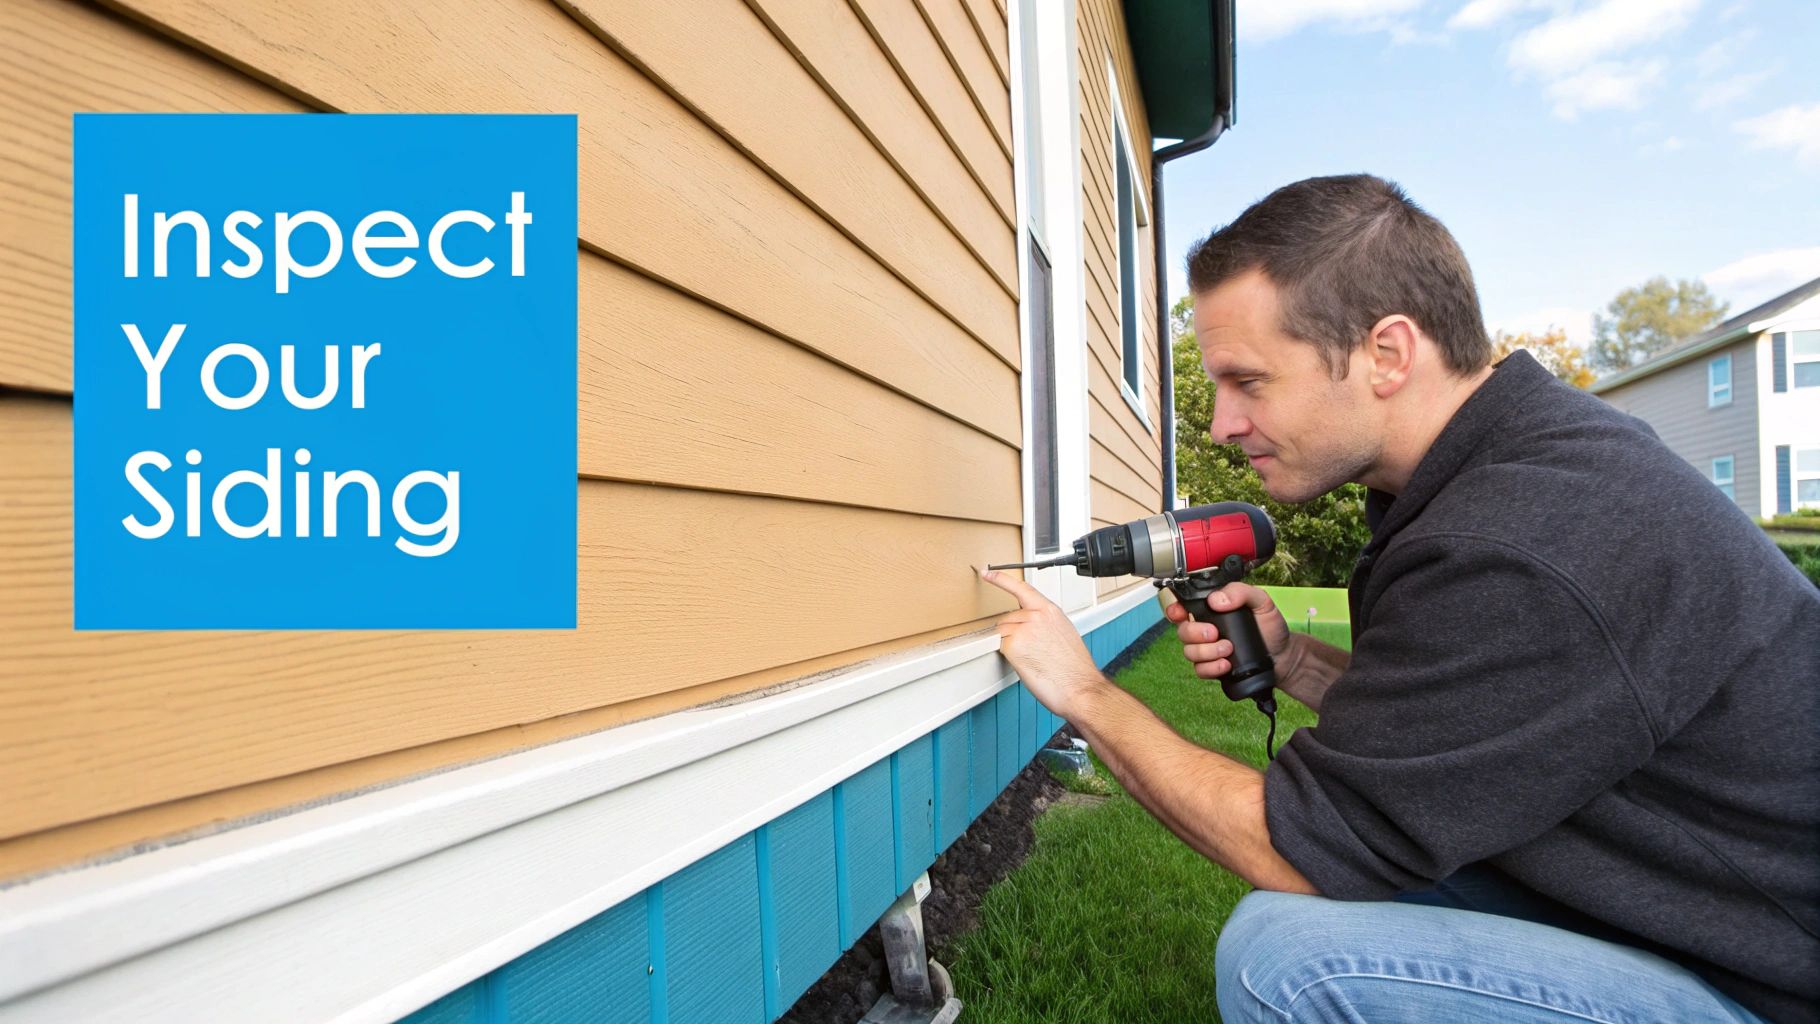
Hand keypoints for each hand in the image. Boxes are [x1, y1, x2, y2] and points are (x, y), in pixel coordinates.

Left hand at [978, 568, 1103, 719]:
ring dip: (1010, 646)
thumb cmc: (1075, 670)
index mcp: (1051, 611)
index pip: (1022, 589)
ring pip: (1002, 632)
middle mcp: (1037, 615)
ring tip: (1032, 660)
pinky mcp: (1014, 644)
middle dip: (1012, 635)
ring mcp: (1024, 628)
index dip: (1002, 580)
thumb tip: (1031, 630)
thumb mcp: (1064, 635)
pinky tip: (1025, 663)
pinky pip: (1000, 646)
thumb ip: (1045, 625)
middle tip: (1031, 653)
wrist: (1081, 688)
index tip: (989, 573)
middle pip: (1007, 618)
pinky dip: (1008, 657)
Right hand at [1163, 582, 1295, 682]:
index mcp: (1211, 610)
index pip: (1182, 606)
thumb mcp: (1261, 601)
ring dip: (1207, 652)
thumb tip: (1216, 600)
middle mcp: (1205, 629)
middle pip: (1182, 631)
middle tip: (1215, 633)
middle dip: (1195, 633)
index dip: (1174, 609)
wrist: (1283, 655)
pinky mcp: (1213, 668)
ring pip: (1189, 652)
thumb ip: (1241, 592)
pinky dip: (1211, 668)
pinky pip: (1200, 670)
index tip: (1179, 612)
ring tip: (1228, 649)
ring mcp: (1207, 650)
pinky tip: (1226, 664)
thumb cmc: (1270, 627)